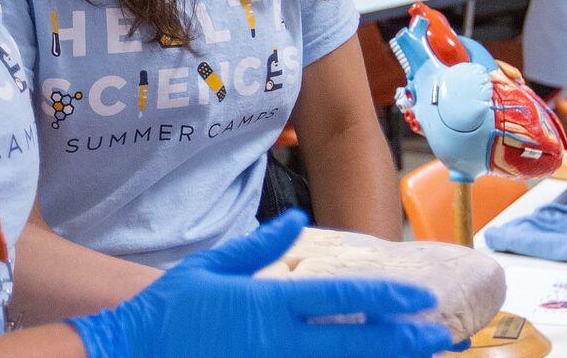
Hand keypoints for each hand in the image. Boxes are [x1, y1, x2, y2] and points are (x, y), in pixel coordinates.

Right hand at [68, 211, 454, 357]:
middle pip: (358, 343)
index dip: (389, 298)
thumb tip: (298, 222)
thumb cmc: (168, 313)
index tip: (422, 298)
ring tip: (417, 356)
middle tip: (441, 336)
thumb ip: (261, 244)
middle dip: (405, 341)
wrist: (125, 354)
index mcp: (270, 304)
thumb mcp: (214, 268)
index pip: (344, 298)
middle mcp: (279, 342)